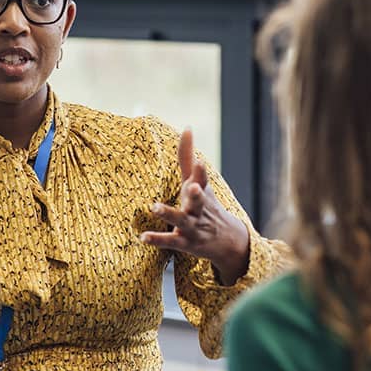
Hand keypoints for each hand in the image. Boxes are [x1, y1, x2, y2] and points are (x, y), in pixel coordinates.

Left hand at [141, 129, 250, 284]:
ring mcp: (192, 226)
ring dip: (169, 213)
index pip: (203, 179)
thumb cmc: (206, 205)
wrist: (227, 241)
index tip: (199, 160)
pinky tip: (143, 237)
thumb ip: (187, 156)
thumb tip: (186, 127)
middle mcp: (199, 208)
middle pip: (199, 200)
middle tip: (193, 186)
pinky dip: (157, 239)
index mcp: (201, 191)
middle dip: (197, 194)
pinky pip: (170, 241)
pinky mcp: (184, 243)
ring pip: (181, 220)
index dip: (201, 170)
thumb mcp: (198, 181)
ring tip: (154, 207)